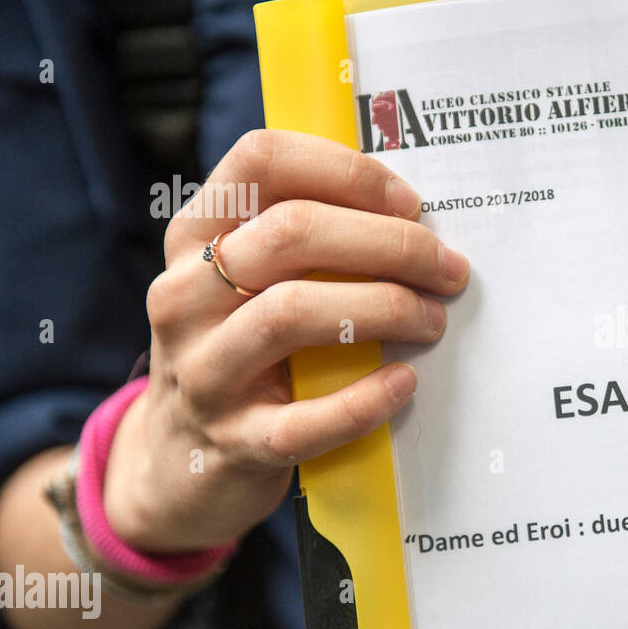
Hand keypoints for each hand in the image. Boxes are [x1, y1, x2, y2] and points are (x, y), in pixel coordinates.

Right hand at [102, 129, 467, 553]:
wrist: (180, 466)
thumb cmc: (244, 355)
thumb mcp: (249, 286)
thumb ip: (306, 246)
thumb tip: (415, 221)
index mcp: (195, 238)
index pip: (260, 162)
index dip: (347, 172)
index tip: (411, 204)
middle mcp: (186, 295)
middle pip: (289, 234)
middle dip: (389, 244)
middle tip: (448, 268)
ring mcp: (203, 371)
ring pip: (292, 313)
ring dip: (383, 308)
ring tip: (432, 320)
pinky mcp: (234, 442)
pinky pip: (305, 420)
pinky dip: (363, 400)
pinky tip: (403, 384)